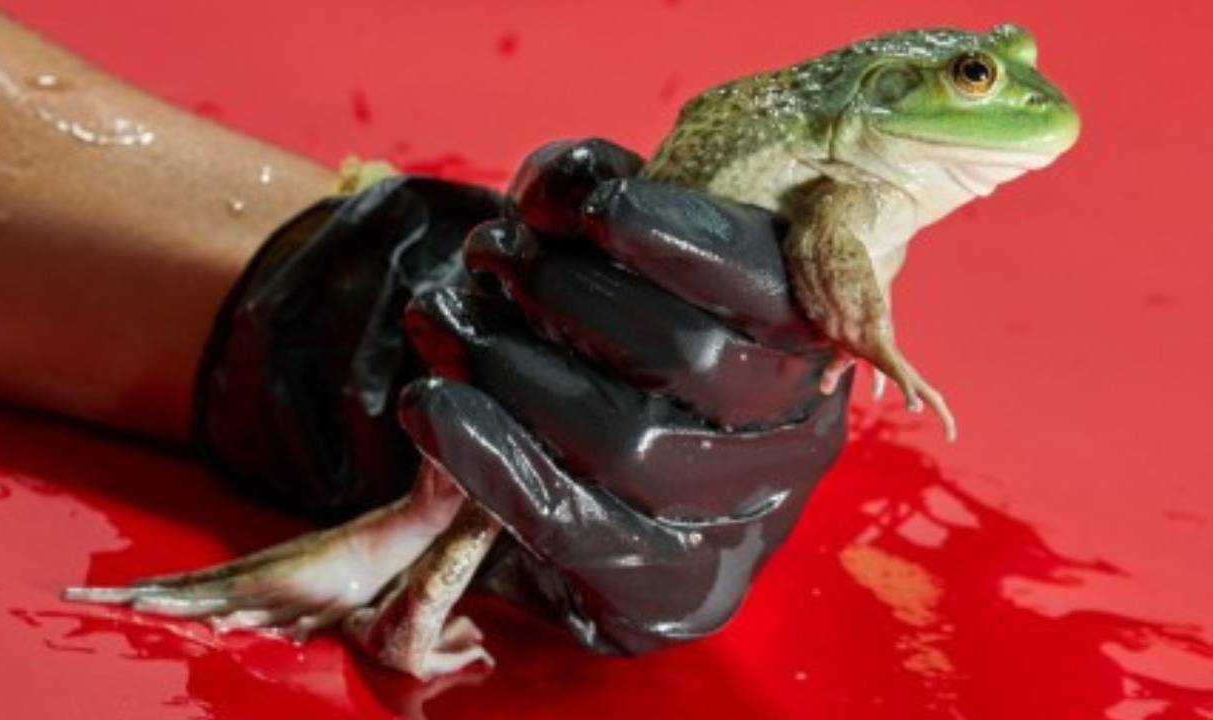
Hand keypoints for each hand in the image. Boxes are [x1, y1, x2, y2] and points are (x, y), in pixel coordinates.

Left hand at [397, 139, 850, 653]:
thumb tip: (561, 179)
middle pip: (689, 353)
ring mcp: (738, 525)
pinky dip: (488, 455)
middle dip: (566, 288)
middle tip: (490, 252)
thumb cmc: (623, 370)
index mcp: (804, 344)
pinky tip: (431, 406)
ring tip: (446, 318)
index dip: (678, 236)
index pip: (768, 283)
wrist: (605, 520)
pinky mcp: (670, 594)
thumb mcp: (633, 276)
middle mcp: (792, 437)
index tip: (587, 204)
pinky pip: (571, 523)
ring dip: (512, 361)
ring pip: (626, 437)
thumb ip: (614, 220)